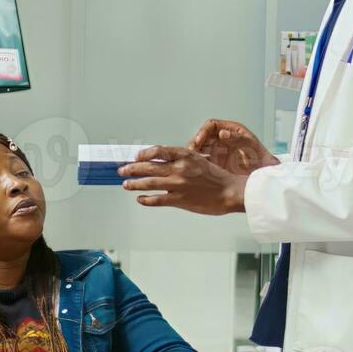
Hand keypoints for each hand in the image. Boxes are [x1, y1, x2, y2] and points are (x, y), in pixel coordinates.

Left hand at [118, 145, 247, 214]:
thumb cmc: (216, 177)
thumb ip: (181, 160)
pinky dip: (146, 199)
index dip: (144, 154)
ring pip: (149, 183)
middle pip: (149, 167)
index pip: (158, 151)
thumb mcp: (199, 160)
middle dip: (132, 169)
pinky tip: (140, 199)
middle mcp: (179, 168)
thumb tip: (162, 161)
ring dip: (134, 183)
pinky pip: (157, 199)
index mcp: (185, 155)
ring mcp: (178, 184)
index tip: (136, 157)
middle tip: (122, 170)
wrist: (230, 192)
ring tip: (126, 184)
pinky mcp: (180, 199)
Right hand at [189, 118, 277, 175]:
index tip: (199, 140)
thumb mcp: (249, 144)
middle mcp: (221, 139)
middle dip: (195, 143)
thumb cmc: (260, 157)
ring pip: (201, 149)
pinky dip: (198, 163)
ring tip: (191, 160)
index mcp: (230, 130)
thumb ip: (236, 137)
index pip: (211, 126)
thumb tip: (222, 133)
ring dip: (194, 153)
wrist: (263, 173)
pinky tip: (196, 168)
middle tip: (191, 151)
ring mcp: (218, 151)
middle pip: (203, 137)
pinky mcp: (216, 164)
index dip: (203, 131)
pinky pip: (204, 161)